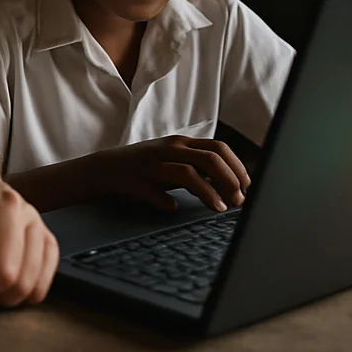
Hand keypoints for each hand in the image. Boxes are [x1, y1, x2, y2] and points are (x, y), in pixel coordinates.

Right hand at [85, 135, 250, 211]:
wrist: (104, 168)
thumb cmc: (145, 167)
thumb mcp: (174, 162)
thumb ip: (200, 169)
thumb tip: (232, 186)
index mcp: (181, 143)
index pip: (219, 148)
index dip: (237, 167)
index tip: (248, 187)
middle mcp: (169, 149)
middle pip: (209, 158)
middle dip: (230, 180)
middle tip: (239, 200)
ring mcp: (152, 163)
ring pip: (188, 173)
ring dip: (209, 193)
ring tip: (220, 208)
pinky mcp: (136, 179)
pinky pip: (156, 193)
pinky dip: (168, 202)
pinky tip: (173, 208)